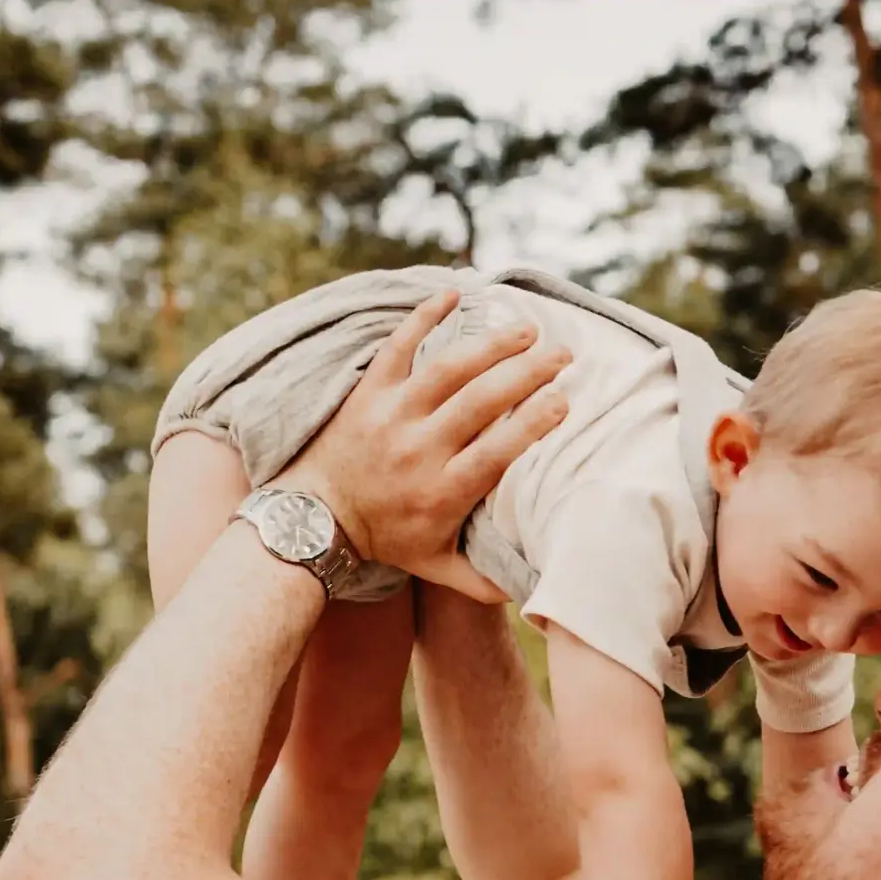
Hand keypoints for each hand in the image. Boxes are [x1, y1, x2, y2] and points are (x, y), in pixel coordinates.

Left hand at [281, 290, 571, 587]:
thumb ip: (482, 580)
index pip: (497, 451)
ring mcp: (392, 415)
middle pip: (481, 401)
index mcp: (442, 490)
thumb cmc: (386, 539)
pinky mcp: (369, 392)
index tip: (565, 401)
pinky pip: (399, 345)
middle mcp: (419, 449)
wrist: (316, 519)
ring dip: (491, 343)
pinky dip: (424, 316)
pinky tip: (455, 291)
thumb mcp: (436, 568)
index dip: (533, 422)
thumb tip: (531, 588)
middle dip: (527, 372)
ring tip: (526, 327)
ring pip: (448, 369)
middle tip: (563, 353)